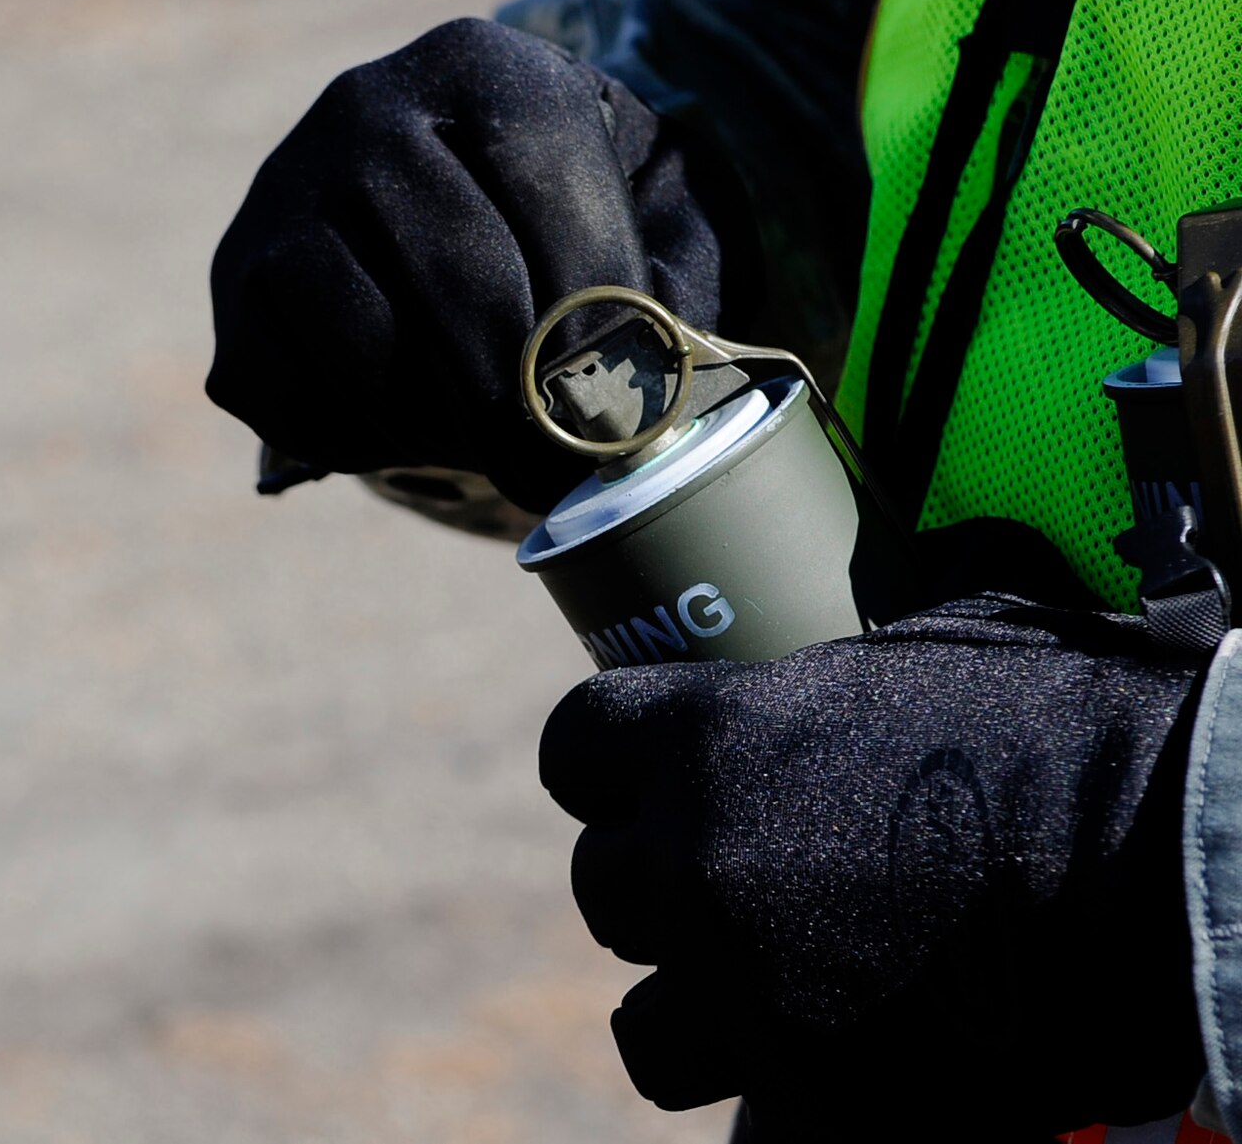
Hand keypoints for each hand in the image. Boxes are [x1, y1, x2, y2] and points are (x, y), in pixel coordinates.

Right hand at [206, 18, 721, 512]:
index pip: (544, 183)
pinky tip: (421, 427)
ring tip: (501, 449)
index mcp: (479, 66)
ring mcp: (282, 202)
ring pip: (370, 351)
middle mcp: (362, 112)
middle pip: (452, 276)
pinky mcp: (236, 291)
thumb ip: (673, 291)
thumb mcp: (648, 215)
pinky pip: (298, 398)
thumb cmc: (568, 223)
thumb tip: (635, 399)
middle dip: (524, 402)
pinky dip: (369, 441)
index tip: (626, 414)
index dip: (594, 311)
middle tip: (567, 477)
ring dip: (447, 429)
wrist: (444, 210)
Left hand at [540, 596, 1207, 1138]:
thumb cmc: (1078, 730)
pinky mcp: (818, 1106)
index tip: (642, 778)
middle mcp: (698, 869)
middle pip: (602, 888)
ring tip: (771, 990)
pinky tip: (839, 1065)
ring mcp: (750, 997)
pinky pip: (749, 1122)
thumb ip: (812, 687)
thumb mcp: (922, 657)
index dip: (610, 766)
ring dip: (696, 1006)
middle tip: (740, 883)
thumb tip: (787, 692)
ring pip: (646, 1027)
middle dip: (660, 884)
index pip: (573, 749)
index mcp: (708, 742)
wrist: (1192, 862)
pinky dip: (786, 1101)